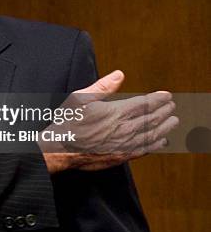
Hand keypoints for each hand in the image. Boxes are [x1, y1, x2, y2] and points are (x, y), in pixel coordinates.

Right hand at [41, 70, 178, 172]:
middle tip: (172, 107)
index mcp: (114, 112)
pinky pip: (143, 150)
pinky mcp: (120, 156)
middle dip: (164, 112)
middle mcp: (122, 129)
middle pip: (151, 119)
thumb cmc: (67, 122)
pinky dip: (154, 144)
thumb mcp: (80, 98)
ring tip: (172, 121)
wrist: (59, 148)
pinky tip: (160, 141)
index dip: (158, 99)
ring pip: (151, 135)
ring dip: (165, 127)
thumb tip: (119, 75)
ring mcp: (123, 144)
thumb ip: (102, 87)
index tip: (167, 95)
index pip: (144, 104)